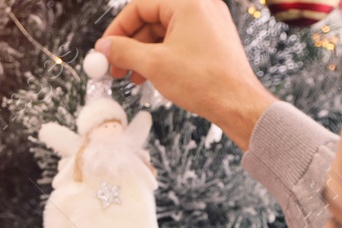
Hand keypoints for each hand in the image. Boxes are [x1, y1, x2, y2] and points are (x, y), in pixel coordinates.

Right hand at [96, 0, 277, 149]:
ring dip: (144, 54)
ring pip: (165, 33)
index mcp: (187, 2)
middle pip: (152, 19)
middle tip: (115, 65)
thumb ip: (124, 51)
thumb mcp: (154, 64)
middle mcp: (200, 7)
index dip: (118, 28)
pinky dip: (162, 57)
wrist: (238, 103)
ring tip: (131, 77)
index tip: (106, 47)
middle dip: (130, 44)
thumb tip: (104, 47)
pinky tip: (151, 76)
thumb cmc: (205, 81)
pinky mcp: (212, 41)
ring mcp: (208, 24)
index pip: (140, 6)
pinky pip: (179, 42)